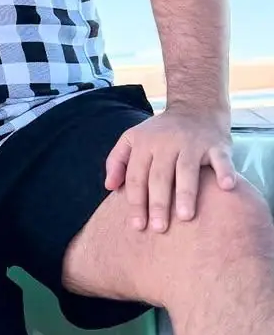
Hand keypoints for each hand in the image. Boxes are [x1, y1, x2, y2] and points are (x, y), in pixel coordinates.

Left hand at [104, 107, 235, 232]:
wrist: (196, 106)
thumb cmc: (160, 132)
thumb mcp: (132, 138)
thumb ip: (116, 161)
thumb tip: (109, 187)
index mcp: (144, 144)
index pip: (137, 177)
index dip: (136, 202)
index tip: (138, 226)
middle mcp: (167, 143)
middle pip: (160, 176)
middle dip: (158, 203)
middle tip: (159, 228)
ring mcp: (193, 143)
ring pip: (187, 170)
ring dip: (186, 193)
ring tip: (185, 216)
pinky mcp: (217, 144)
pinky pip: (221, 159)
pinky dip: (225, 172)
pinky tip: (226, 187)